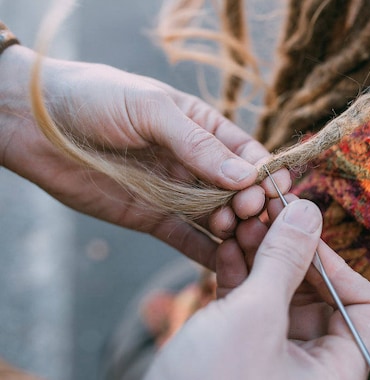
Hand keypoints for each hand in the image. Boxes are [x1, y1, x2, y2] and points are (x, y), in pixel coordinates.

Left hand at [0, 45, 289, 267]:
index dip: (265, 173)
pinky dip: (208, 252)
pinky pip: (188, 240)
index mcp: (202, 128)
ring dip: (234, 230)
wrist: (33, 123)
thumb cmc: (95, 99)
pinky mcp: (153, 219)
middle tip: (251, 216)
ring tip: (239, 237)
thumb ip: (198, 144)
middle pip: (239, 190)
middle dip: (252, 205)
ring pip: (218, 218)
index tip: (275, 191)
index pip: (247, 153)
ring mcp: (176, 193)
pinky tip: (225, 262)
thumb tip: (246, 177)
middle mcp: (195, 163)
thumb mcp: (151, 109)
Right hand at [145, 199, 369, 379]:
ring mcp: (276, 353)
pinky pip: (252, 303)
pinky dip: (241, 273)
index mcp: (336, 369)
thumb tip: (309, 211)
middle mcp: (312, 363)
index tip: (303, 234)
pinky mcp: (243, 347)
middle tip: (266, 212)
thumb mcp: (253, 317)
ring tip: (242, 222)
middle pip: (318, 291)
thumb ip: (284, 260)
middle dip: (291, 250)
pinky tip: (226, 247)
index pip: (365, 305)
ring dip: (262, 254)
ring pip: (281, 291)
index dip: (336, 264)